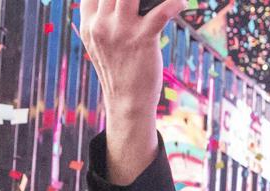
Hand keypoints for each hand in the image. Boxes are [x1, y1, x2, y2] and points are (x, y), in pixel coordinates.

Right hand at [80, 0, 185, 183]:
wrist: (127, 102)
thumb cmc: (119, 71)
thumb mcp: (99, 45)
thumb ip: (102, 21)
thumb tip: (119, 4)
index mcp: (89, 25)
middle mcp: (101, 25)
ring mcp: (121, 31)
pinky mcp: (143, 39)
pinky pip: (161, 12)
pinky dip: (173, 3)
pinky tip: (180, 4)